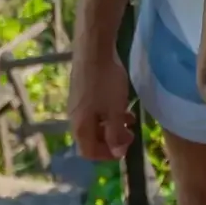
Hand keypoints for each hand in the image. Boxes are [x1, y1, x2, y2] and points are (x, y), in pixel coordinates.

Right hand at [66, 44, 134, 161]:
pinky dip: (108, 113)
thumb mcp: (114, 110)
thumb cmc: (105, 82)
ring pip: (95, 123)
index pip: (89, 152)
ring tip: (131, 118)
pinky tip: (121, 103)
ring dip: (112, 125)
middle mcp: (75, 117)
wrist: (93, 49)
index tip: (124, 148)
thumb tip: (117, 153)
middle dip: (112, 139)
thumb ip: (116, 133)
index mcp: (80, 126)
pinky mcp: (81, 91)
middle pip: (91, 138)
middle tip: (131, 133)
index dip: (107, 155)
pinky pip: (94, 110)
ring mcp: (77, 103)